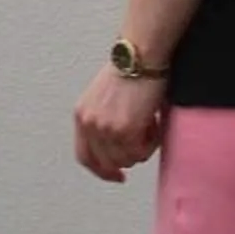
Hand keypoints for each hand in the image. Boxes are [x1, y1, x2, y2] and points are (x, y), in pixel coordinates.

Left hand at [74, 66, 169, 182]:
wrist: (139, 57)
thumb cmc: (129, 72)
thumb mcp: (103, 100)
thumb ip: (103, 124)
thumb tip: (119, 150)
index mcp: (81, 116)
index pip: (85, 157)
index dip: (102, 171)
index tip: (118, 175)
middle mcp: (89, 125)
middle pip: (108, 163)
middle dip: (129, 157)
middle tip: (144, 142)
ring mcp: (105, 130)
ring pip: (127, 160)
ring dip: (142, 147)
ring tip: (149, 123)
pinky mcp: (125, 131)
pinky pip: (141, 152)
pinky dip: (151, 142)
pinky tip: (154, 121)